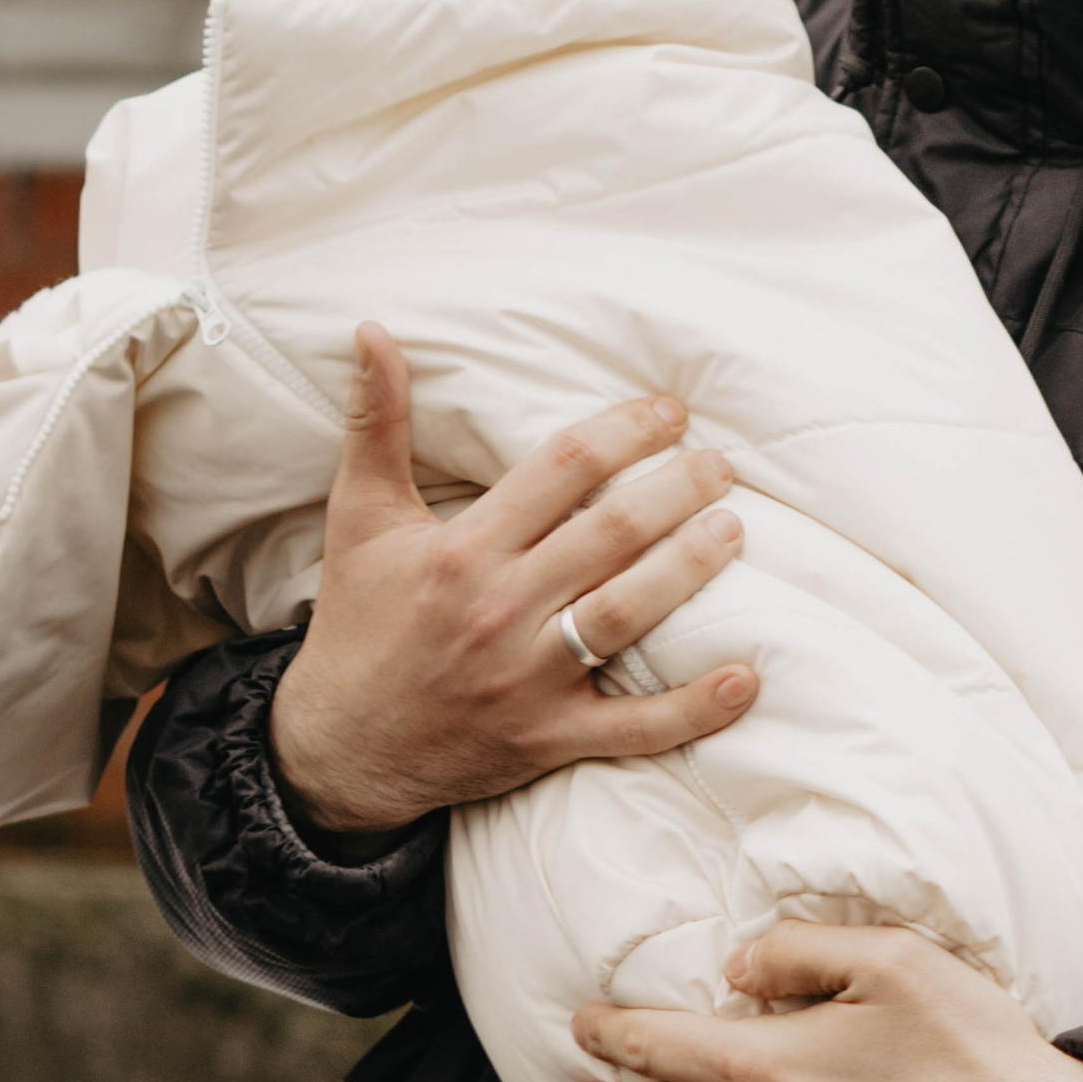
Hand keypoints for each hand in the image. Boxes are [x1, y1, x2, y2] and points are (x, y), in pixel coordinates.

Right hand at [268, 324, 759, 840]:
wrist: (337, 749)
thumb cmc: (358, 623)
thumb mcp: (359, 518)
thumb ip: (374, 423)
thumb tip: (373, 332)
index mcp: (463, 551)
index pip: (562, 470)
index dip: (623, 432)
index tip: (668, 412)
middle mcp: (499, 610)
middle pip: (610, 535)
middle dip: (676, 491)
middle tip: (720, 464)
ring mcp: (529, 680)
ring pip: (629, 614)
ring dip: (690, 570)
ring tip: (734, 530)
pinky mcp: (550, 738)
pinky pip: (636, 727)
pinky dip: (694, 708)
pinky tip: (745, 678)